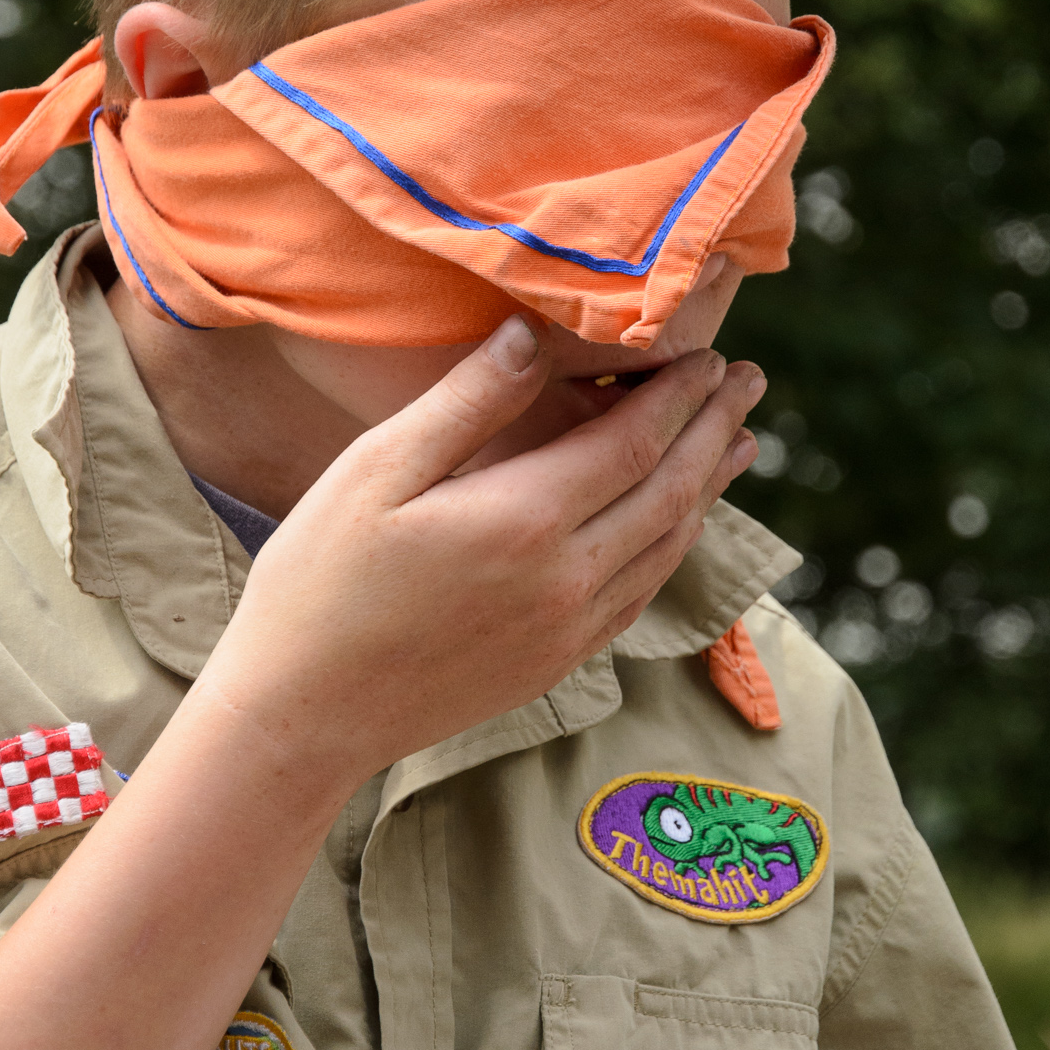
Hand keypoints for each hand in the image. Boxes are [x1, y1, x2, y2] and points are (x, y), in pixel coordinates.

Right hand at [0, 315, 761, 1049]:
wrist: (301, 716)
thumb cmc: (319, 581)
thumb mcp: (376, 470)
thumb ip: (466, 402)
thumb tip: (532, 333)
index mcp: (525, 519)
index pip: (635, 440)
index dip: (678, 391)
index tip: (709, 351)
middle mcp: (568, 578)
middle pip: (672, 491)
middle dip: (713, 429)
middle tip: (748, 383)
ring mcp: (569, 629)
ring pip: (667, 546)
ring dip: (708, 488)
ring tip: (736, 442)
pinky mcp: (557, 663)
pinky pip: (641, 594)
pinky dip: (673, 545)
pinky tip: (674, 525)